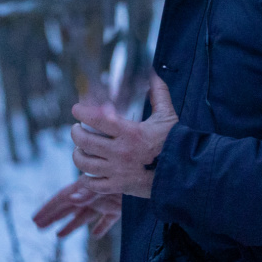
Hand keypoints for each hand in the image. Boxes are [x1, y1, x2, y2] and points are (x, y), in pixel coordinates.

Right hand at [32, 176, 122, 237]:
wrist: (146, 172)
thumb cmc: (124, 174)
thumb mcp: (104, 181)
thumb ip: (88, 189)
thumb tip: (71, 198)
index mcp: (85, 187)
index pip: (62, 199)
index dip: (49, 208)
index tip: (35, 218)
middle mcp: (92, 195)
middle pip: (69, 207)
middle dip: (53, 216)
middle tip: (38, 225)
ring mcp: (103, 202)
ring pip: (83, 215)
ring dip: (70, 224)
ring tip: (58, 235)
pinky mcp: (117, 208)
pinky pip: (106, 220)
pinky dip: (100, 227)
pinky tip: (95, 235)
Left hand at [69, 73, 177, 198]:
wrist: (185, 174)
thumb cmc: (176, 143)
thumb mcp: (167, 117)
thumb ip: (159, 95)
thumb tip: (155, 74)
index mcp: (130, 133)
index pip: (98, 120)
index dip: (82, 112)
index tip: (76, 109)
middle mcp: (121, 152)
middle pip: (85, 141)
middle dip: (76, 133)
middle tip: (76, 129)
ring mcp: (118, 171)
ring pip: (85, 164)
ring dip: (78, 155)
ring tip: (79, 150)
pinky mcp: (119, 187)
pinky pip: (94, 185)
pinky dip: (86, 179)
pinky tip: (87, 174)